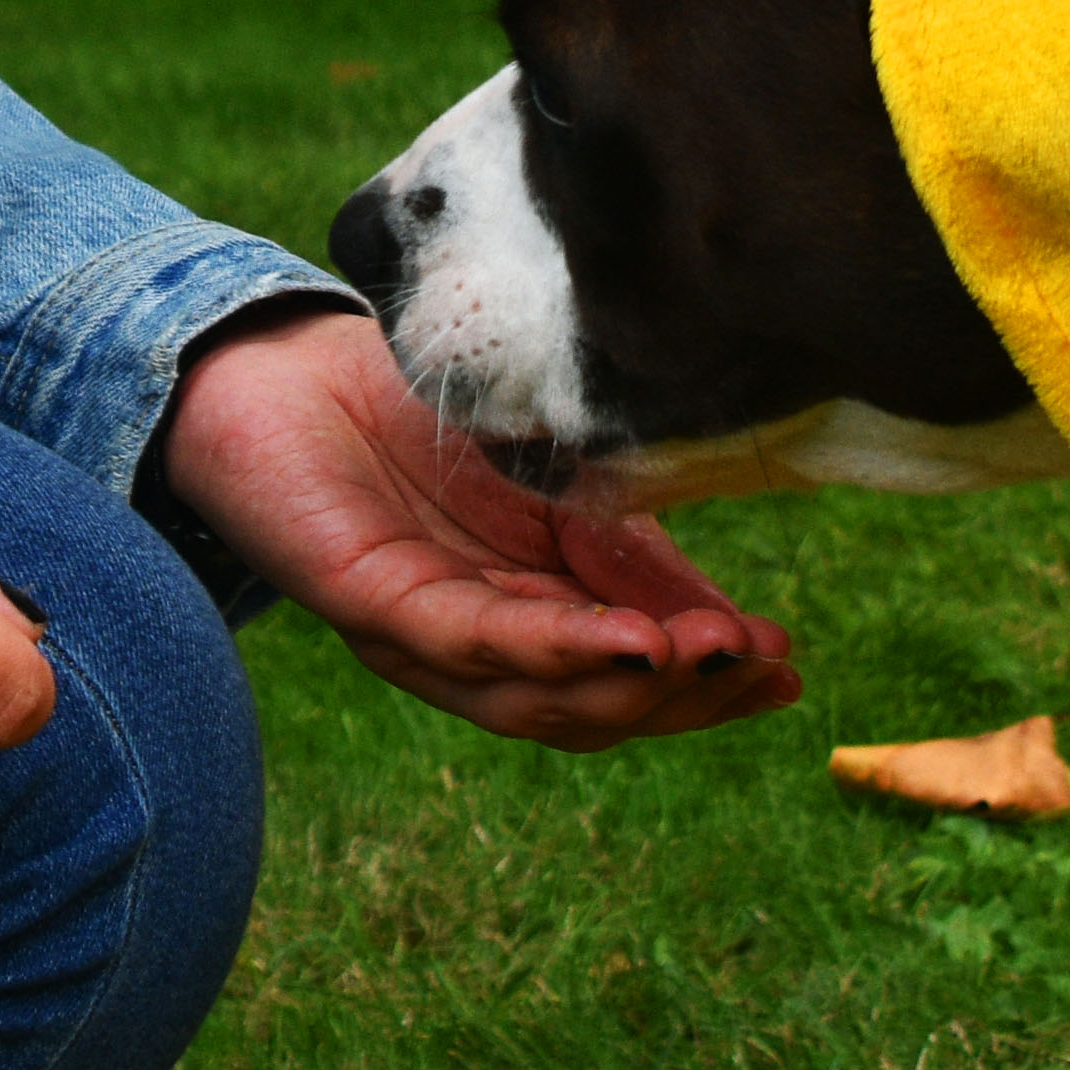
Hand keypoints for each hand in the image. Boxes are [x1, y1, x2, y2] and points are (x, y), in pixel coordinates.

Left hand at [158, 301, 798, 748]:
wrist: (282, 359)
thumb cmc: (414, 417)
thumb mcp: (560, 484)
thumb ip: (630, 554)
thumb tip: (736, 625)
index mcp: (519, 619)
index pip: (621, 679)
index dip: (705, 685)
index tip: (787, 671)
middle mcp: (470, 645)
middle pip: (584, 709)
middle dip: (682, 698)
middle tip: (758, 669)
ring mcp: (416, 632)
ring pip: (532, 700)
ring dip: (630, 689)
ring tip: (710, 663)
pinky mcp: (368, 601)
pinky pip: (471, 641)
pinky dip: (557, 648)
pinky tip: (630, 642)